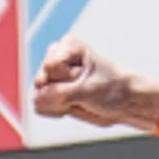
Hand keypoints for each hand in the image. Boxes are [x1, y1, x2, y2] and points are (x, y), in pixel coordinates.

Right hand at [31, 37, 158, 131]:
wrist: (124, 103)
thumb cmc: (112, 90)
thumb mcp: (86, 89)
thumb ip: (58, 93)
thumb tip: (35, 100)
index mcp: (66, 47)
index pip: (50, 67)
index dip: (67, 79)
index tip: (86, 79)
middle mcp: (56, 58)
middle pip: (41, 81)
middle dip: (61, 93)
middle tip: (83, 93)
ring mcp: (52, 77)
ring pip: (38, 96)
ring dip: (59, 104)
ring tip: (78, 100)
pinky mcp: (50, 93)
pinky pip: (39, 107)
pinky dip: (56, 111)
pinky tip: (71, 106)